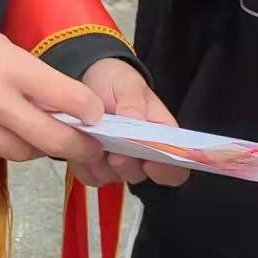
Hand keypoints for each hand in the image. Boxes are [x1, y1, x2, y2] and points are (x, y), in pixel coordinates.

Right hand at [0, 26, 107, 166]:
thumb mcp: (4, 49)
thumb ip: (35, 78)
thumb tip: (70, 106)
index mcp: (12, 69)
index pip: (67, 97)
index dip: (90, 111)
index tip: (97, 117)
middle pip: (53, 139)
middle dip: (79, 146)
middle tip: (90, 146)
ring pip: (25, 153)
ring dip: (36, 145)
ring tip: (32, 129)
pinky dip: (1, 147)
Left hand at [72, 58, 190, 188]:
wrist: (89, 79)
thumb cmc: (116, 82)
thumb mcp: (128, 84)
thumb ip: (134, 103)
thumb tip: (137, 124)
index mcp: (161, 138)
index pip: (176, 169)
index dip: (167, 170)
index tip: (150, 161)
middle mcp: (142, 157)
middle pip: (140, 176)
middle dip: (126, 164)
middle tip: (113, 150)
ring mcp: (117, 164)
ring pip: (113, 177)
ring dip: (101, 162)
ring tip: (92, 136)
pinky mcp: (94, 168)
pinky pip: (90, 176)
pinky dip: (84, 163)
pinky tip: (81, 142)